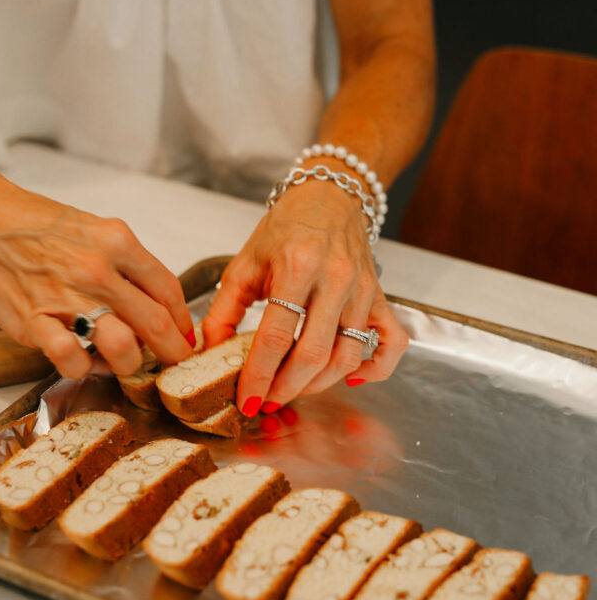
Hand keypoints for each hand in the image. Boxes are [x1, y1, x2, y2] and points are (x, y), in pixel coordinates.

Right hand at [0, 168, 193, 377]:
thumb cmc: (41, 227)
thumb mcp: (98, 230)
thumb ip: (128, 265)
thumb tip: (158, 302)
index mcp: (118, 242)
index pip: (168, 290)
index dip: (182, 322)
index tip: (184, 337)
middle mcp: (97, 270)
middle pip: (155, 323)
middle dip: (171, 352)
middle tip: (172, 363)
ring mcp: (66, 297)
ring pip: (121, 346)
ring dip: (128, 363)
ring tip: (122, 361)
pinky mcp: (35, 321)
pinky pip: (70, 358)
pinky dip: (81, 367)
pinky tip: (79, 359)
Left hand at [202, 177, 408, 415]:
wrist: (329, 198)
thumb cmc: (285, 229)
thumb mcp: (245, 263)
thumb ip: (223, 310)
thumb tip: (208, 352)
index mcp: (296, 266)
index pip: (275, 336)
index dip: (259, 375)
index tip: (247, 399)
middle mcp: (335, 279)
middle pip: (313, 353)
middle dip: (286, 387)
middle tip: (266, 401)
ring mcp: (363, 291)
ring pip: (347, 355)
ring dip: (318, 384)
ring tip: (293, 389)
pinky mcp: (381, 298)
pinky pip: (391, 344)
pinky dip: (375, 369)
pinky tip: (349, 378)